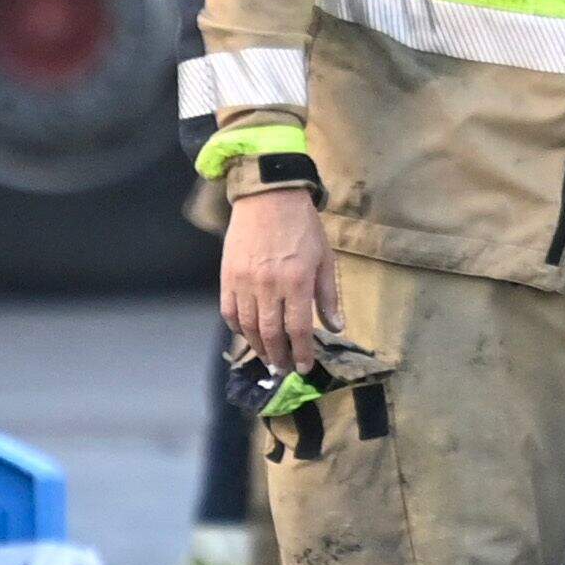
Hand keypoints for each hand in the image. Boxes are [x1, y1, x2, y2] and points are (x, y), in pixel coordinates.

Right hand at [220, 188, 341, 373]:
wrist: (268, 196)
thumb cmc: (302, 226)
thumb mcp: (325, 258)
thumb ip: (328, 296)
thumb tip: (336, 328)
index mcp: (297, 281)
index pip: (298, 329)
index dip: (301, 353)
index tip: (304, 367)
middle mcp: (268, 286)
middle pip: (271, 334)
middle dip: (279, 357)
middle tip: (285, 369)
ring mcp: (244, 282)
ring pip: (248, 327)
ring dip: (258, 348)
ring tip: (268, 359)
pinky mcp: (227, 276)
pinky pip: (229, 311)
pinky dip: (237, 328)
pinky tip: (247, 336)